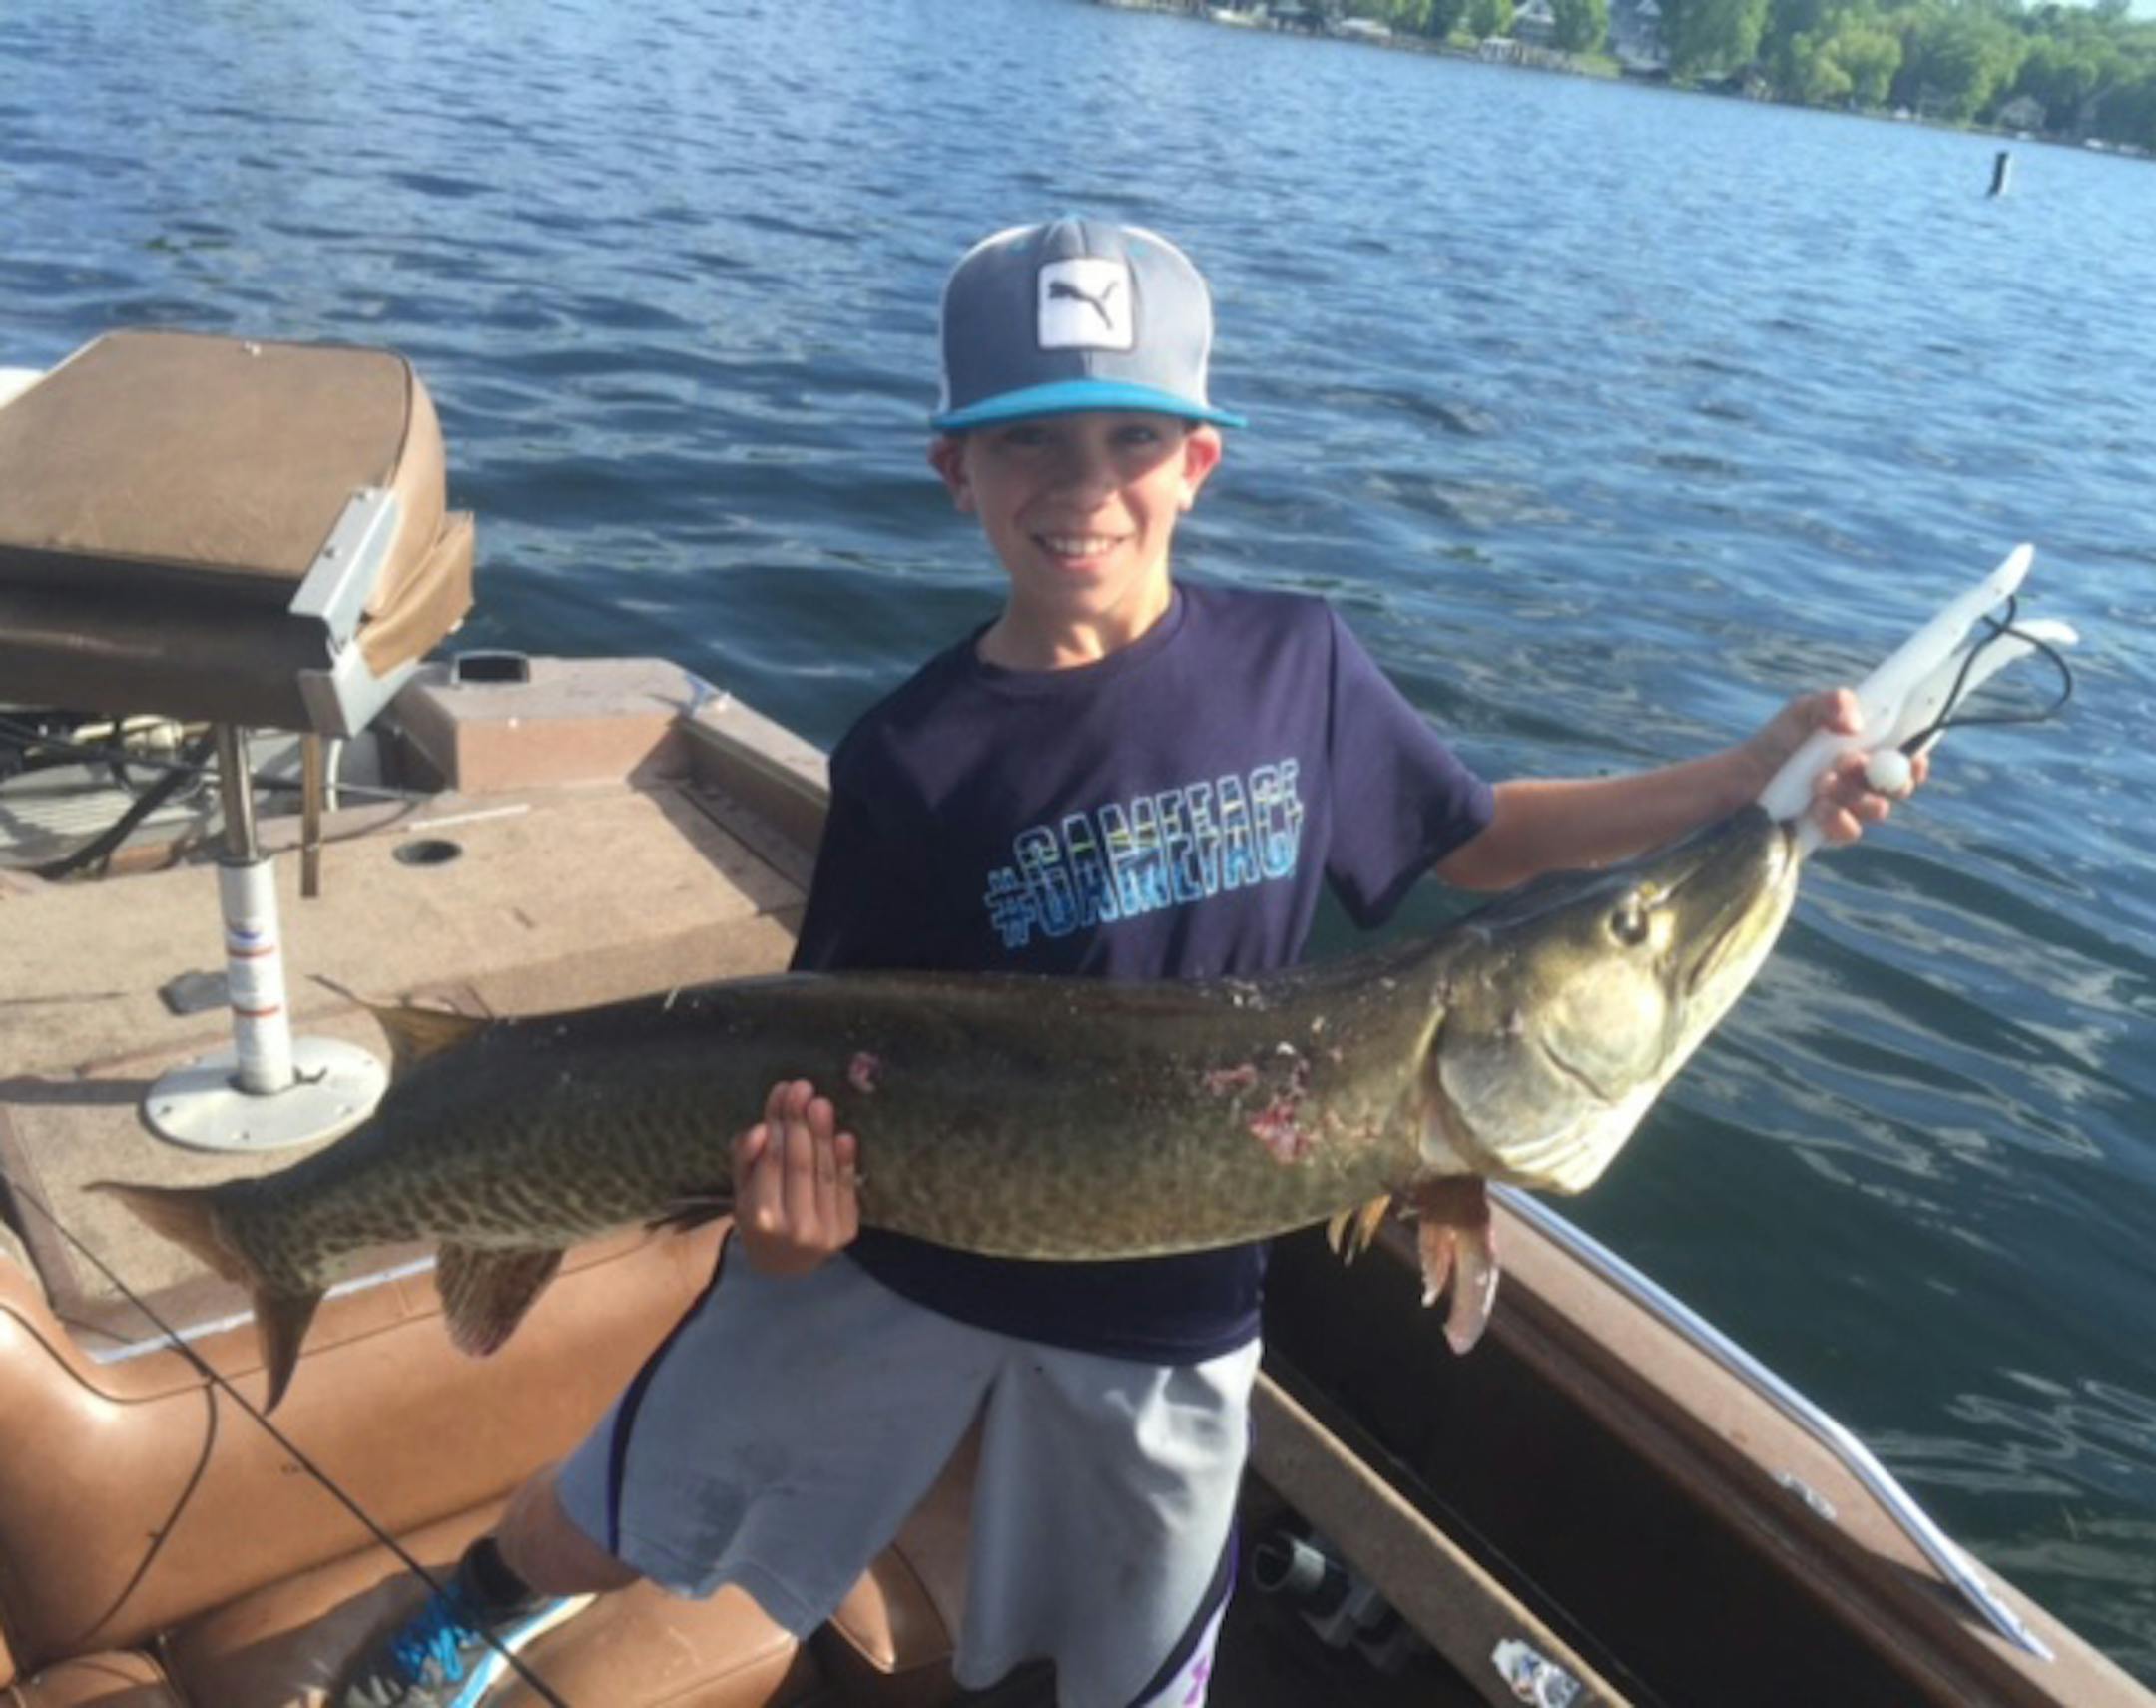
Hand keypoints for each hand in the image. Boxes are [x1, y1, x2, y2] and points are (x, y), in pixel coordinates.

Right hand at [730, 1079, 859, 1274]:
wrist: (783, 1267)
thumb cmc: (759, 1219)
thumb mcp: (741, 1191)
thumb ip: (745, 1159)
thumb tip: (759, 1130)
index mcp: (759, 1218)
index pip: (770, 1162)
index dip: (777, 1124)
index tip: (782, 1090)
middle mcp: (793, 1228)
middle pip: (798, 1165)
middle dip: (800, 1123)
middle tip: (802, 1087)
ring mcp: (823, 1232)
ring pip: (824, 1173)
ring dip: (824, 1134)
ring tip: (821, 1103)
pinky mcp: (846, 1232)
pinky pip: (847, 1189)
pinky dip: (846, 1161)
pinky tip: (843, 1135)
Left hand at [1739, 687, 1929, 845]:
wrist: (1742, 778)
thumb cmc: (1778, 741)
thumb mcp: (1802, 711)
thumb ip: (1832, 703)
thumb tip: (1856, 723)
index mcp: (1869, 749)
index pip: (1910, 757)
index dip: (1917, 760)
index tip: (1913, 758)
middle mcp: (1866, 780)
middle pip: (1900, 786)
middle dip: (1882, 776)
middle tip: (1849, 763)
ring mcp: (1851, 807)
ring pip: (1878, 808)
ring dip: (1852, 794)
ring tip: (1819, 782)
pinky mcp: (1833, 830)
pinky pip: (1852, 831)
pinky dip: (1838, 819)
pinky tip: (1817, 808)